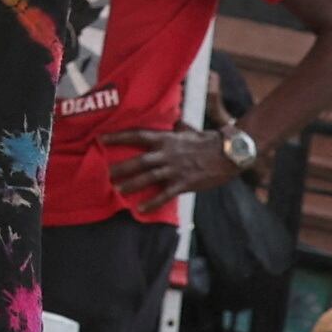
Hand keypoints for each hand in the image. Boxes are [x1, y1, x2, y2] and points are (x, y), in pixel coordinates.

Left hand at [106, 123, 245, 205]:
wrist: (229, 154)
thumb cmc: (210, 141)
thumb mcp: (190, 130)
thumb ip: (178, 128)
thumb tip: (174, 123)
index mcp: (167, 139)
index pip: (138, 135)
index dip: (119, 136)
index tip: (102, 138)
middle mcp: (168, 153)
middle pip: (139, 160)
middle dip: (121, 167)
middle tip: (106, 172)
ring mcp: (175, 169)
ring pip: (148, 177)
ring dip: (131, 184)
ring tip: (117, 189)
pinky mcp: (184, 184)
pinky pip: (164, 195)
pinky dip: (152, 203)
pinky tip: (140, 209)